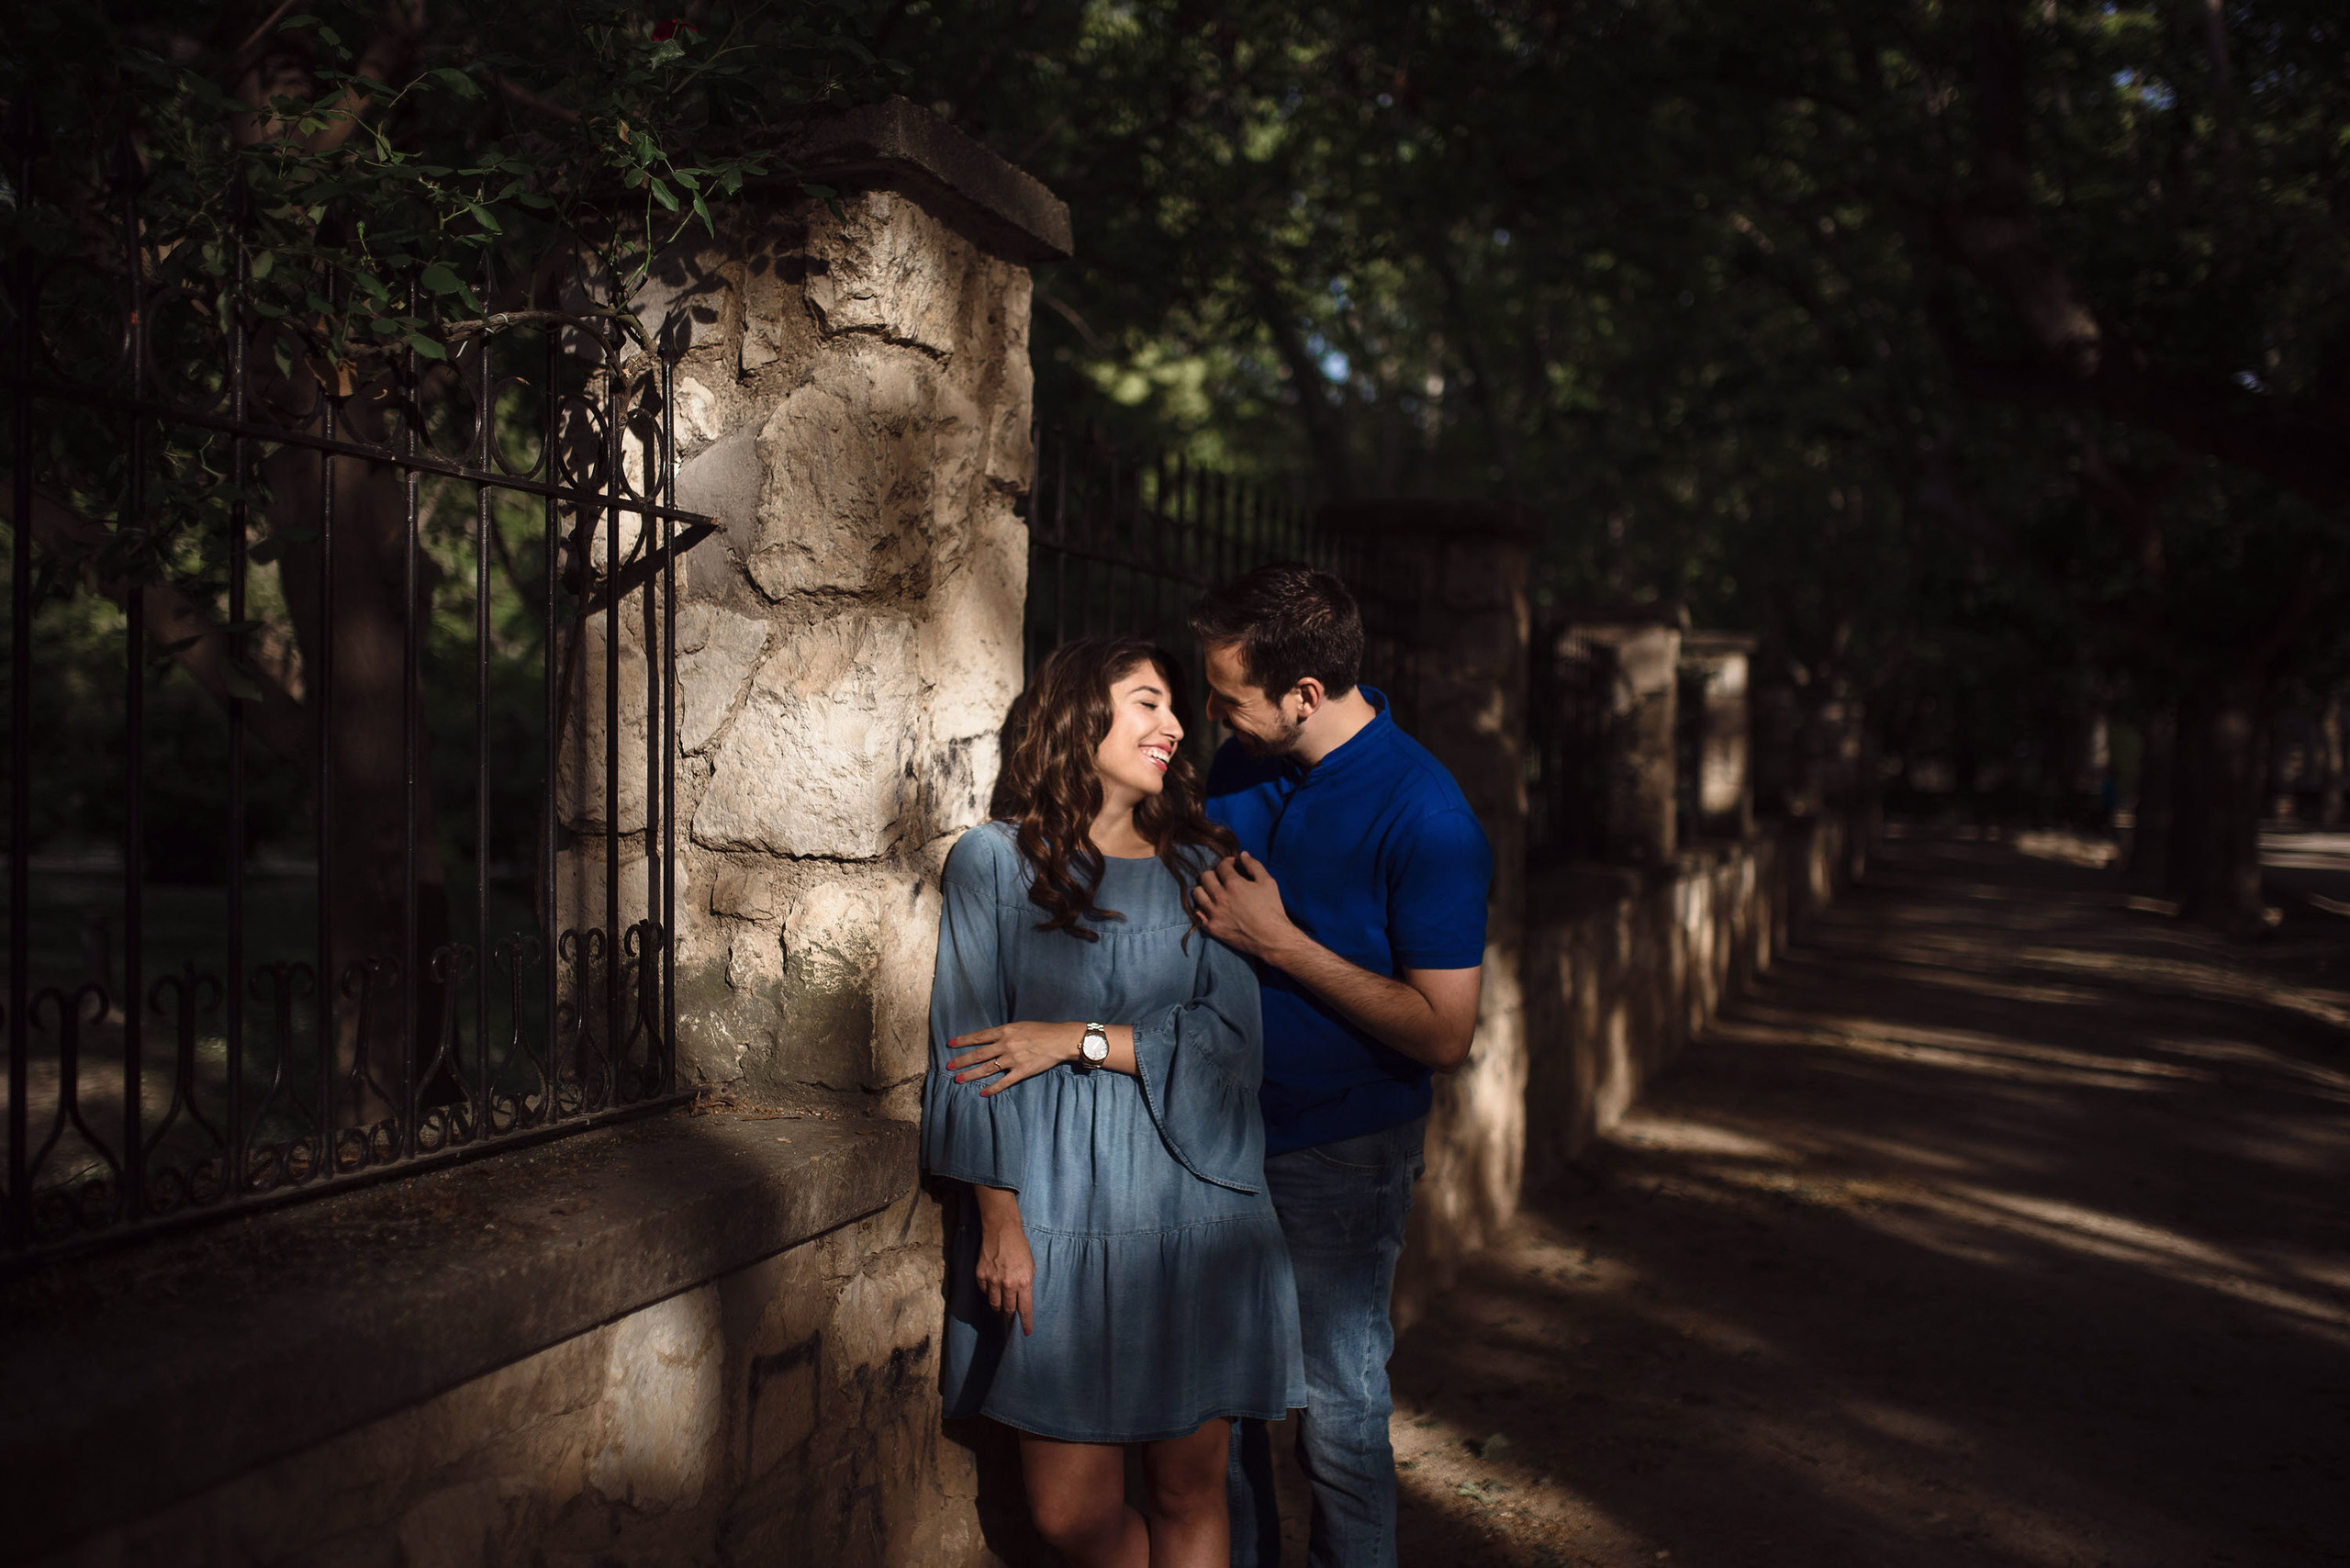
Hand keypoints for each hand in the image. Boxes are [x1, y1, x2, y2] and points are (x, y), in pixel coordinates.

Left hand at [947, 1021, 1082, 1095]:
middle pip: (978, 1054)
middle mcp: (1006, 1045)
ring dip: (970, 1075)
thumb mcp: (1020, 1025)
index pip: (978, 1036)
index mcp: (1005, 1031)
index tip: (950, 1044)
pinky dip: (992, 1089)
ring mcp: (1013, 1059)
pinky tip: (982, 1093)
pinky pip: (1003, 1082)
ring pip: (986, 1069)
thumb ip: (1005, 1032)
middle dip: (961, 1061)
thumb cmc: (1042, 1030)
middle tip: (948, 1067)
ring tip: (958, 1079)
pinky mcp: (1021, 1071)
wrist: (1060, 1039)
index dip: (963, 1041)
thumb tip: (991, 1038)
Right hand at [973, 1195, 1036, 1334]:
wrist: (1001, 1231)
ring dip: (999, 1307)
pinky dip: (989, 1293)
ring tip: (1002, 1306)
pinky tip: (993, 1287)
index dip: (1025, 1323)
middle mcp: (1008, 1284)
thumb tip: (1022, 1301)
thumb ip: (1026, 1285)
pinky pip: (985, 1292)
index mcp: (1024, 1282)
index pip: (1025, 1310)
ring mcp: (993, 1280)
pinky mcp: (981, 1276)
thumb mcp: (1030, 1267)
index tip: (1026, 1333)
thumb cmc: (1019, 1248)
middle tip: (1011, 1317)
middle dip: (1011, 1316)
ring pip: (994, 1304)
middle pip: (1008, 1310)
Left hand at [1190, 852, 1295, 960]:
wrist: (1271, 938)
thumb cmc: (1272, 909)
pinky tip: (1212, 907)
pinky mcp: (1212, 927)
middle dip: (1214, 874)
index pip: (1221, 866)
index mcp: (1234, 884)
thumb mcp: (1268, 882)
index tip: (1232, 866)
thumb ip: (1254, 866)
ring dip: (1205, 889)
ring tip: (1214, 892)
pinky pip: (1197, 913)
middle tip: (1222, 878)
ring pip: (1197, 893)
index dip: (1227, 862)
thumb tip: (1242, 855)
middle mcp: (1220, 897)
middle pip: (1205, 877)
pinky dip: (1203, 908)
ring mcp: (1214, 913)